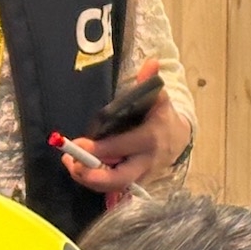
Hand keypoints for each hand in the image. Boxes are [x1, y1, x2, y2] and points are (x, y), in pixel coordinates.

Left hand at [62, 59, 189, 193]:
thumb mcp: (159, 96)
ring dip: (89, 180)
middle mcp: (146, 161)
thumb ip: (150, 82)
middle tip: (72, 164)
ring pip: (114, 186)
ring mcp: (142, 175)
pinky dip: (96, 181)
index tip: (78, 143)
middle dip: (93, 175)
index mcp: (150, 137)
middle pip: (119, 178)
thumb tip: (151, 62)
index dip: (99, 148)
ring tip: (70, 165)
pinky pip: (114, 187)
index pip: (122, 146)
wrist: (180, 138)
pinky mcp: (136, 182)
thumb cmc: (162, 114)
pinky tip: (80, 170)